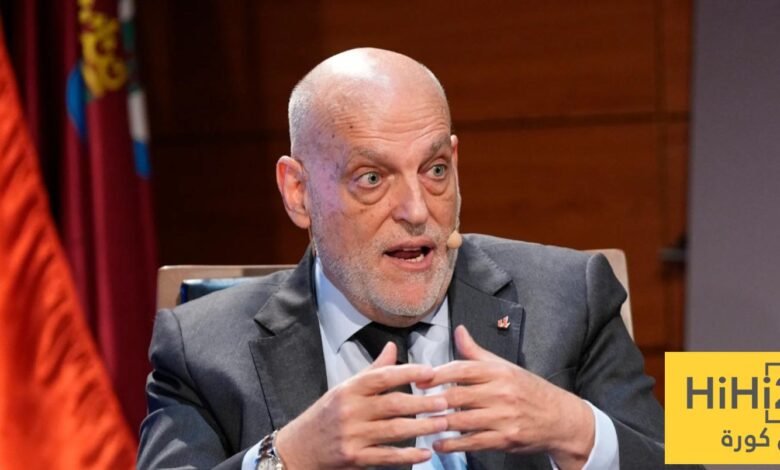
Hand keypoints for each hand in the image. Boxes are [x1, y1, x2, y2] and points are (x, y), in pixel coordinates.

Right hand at [274, 342, 448, 468]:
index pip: (382, 377)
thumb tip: (393, 347)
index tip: (431, 372)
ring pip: (394, 430)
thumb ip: (372, 371)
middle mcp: (350, 410)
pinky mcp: (354, 458)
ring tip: (443, 424)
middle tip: (446, 401)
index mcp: (349, 389)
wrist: (298, 449)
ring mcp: (352, 436)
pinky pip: (386, 456)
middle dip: (422, 403)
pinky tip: (425, 453)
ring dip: (421, 428)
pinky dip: (407, 455)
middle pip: (393, 404)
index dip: (408, 372)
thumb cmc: (325, 415)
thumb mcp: (344, 389)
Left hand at [419, 325, 594, 469]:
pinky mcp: (505, 438)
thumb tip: (459, 331)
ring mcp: (503, 417)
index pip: (462, 369)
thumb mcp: (505, 367)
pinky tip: (438, 445)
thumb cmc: (528, 390)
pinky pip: (473, 442)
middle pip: (458, 395)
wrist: (560, 419)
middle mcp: (501, 392)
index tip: (418, 378)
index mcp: (498, 371)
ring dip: (438, 424)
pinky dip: (453, 445)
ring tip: (419, 424)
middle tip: (410, 404)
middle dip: (432, 401)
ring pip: (462, 420)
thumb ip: (476, 352)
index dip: (437, 374)